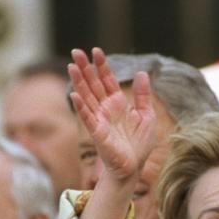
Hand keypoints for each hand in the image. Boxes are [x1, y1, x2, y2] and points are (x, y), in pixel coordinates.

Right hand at [68, 48, 157, 218]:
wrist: (134, 167)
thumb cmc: (140, 144)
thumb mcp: (147, 116)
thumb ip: (143, 95)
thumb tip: (142, 73)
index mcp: (118, 104)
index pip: (107, 80)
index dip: (102, 66)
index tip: (96, 51)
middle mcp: (106, 109)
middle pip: (93, 84)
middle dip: (85, 68)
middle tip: (76, 51)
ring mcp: (99, 120)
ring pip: (87, 97)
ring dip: (78, 82)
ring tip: (71, 66)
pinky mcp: (97, 133)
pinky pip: (88, 117)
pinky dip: (81, 107)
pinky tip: (73, 94)